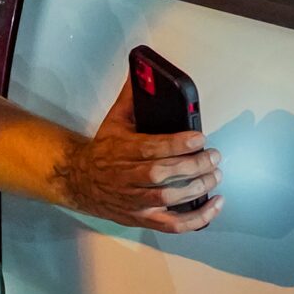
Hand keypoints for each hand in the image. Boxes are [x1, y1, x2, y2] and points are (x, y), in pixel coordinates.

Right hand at [57, 75, 222, 231]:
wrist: (79, 182)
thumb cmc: (103, 151)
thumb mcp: (114, 121)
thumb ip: (132, 98)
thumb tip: (142, 69)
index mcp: (120, 151)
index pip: (151, 148)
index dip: (177, 144)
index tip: (198, 137)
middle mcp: (126, 178)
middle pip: (162, 175)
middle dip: (193, 165)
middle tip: (213, 156)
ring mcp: (134, 201)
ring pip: (167, 198)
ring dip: (196, 188)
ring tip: (215, 175)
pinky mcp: (141, 217)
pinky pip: (171, 224)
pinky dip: (196, 218)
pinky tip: (214, 205)